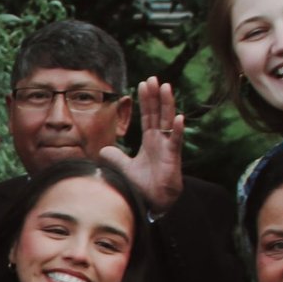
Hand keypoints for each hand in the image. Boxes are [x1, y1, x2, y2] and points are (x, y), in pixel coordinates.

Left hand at [98, 77, 183, 213]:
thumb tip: (103, 149)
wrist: (154, 203)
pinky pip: (176, 142)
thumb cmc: (143, 186)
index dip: (146, 100)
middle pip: (158, 113)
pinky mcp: (173, 159)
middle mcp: (160, 140)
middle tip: (154, 78)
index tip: (143, 83)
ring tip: (166, 87)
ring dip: (167, 105)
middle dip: (156, 96)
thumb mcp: (125, 168)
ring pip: (168, 122)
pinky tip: (179, 118)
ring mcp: (168, 148)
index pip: (148, 116)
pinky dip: (177, 131)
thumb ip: (116, 157)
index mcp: (150, 140)